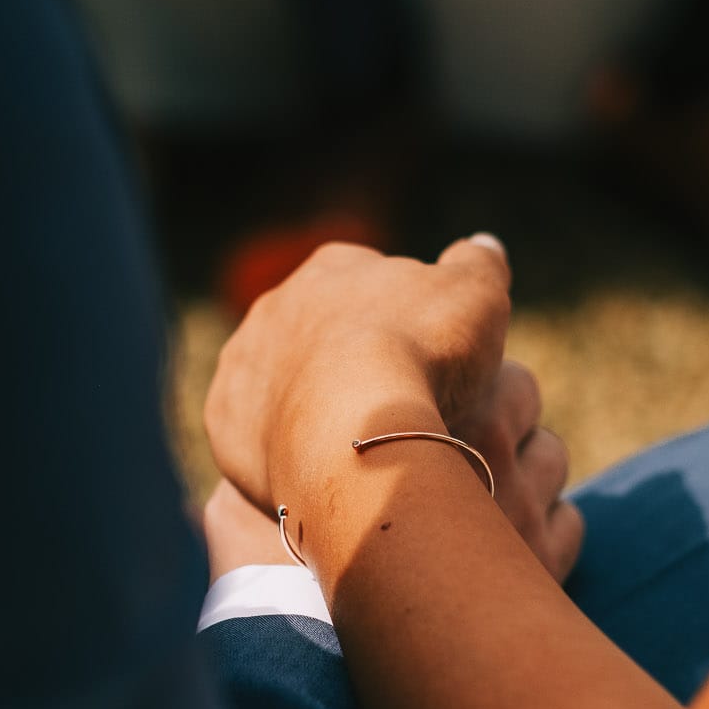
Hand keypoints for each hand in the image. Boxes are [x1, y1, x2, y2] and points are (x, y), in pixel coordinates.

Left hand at [204, 233, 582, 581]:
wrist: (355, 428)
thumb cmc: (422, 354)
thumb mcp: (475, 296)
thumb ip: (479, 264)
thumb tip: (484, 244)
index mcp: (333, 268)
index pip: (367, 278)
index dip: (401, 312)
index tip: (426, 348)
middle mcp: (275, 306)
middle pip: (318, 329)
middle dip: (349, 354)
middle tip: (391, 397)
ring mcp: (243, 364)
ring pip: (281, 378)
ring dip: (311, 399)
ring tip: (354, 438)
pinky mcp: (224, 422)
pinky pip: (254, 430)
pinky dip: (282, 443)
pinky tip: (319, 464)